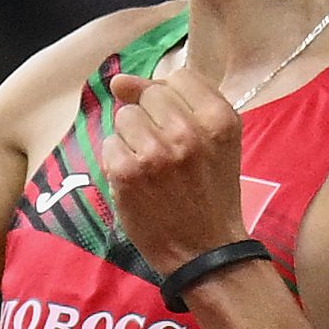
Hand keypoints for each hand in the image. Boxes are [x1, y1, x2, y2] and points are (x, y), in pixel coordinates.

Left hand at [101, 57, 250, 271]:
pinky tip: (138, 183)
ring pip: (124, 117)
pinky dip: (118, 163)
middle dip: (152, 120)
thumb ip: (175, 100)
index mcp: (219, 119)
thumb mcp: (214, 141)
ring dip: (132, 140)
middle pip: (149, 95)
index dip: (172, 100)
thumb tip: (118, 80)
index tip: (178, 127)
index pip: (178, 77)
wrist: (204, 251)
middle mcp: (188, 132)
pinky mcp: (126, 173)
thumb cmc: (210, 193)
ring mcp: (155, 152)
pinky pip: (109, 145)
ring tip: (152, 169)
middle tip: (168, 156)